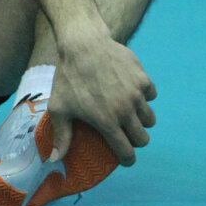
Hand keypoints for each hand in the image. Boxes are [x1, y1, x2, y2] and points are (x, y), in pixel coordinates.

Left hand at [46, 39, 156, 166]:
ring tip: (130, 115)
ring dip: (141, 121)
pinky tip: (132, 93)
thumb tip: (54, 160)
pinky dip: (144, 97)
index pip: (127, 152)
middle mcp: (126, 110)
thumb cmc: (68, 77)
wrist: (84, 44)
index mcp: (107, 122)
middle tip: (126, 135)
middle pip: (143, 138)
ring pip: (150, 118)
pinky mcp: (143, 78)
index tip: (125, 158)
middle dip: (136, 141)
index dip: (127, 159)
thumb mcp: (59, 107)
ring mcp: (137, 93)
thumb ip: (61, 136)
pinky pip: (151, 95)